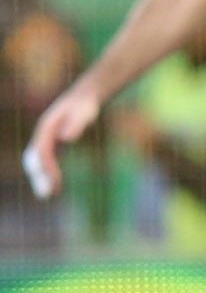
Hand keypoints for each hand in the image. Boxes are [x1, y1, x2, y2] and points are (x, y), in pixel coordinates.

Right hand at [25, 80, 101, 200]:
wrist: (82, 98)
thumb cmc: (85, 106)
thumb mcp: (84, 112)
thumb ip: (76, 124)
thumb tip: (66, 139)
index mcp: (46, 128)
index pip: (42, 152)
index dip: (47, 167)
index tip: (55, 182)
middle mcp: (41, 135)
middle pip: (34, 159)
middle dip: (39, 177)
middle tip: (47, 195)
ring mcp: (44, 139)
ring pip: (35, 162)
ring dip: (39, 178)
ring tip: (47, 195)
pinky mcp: (50, 144)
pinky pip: (44, 161)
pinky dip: (46, 173)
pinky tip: (55, 186)